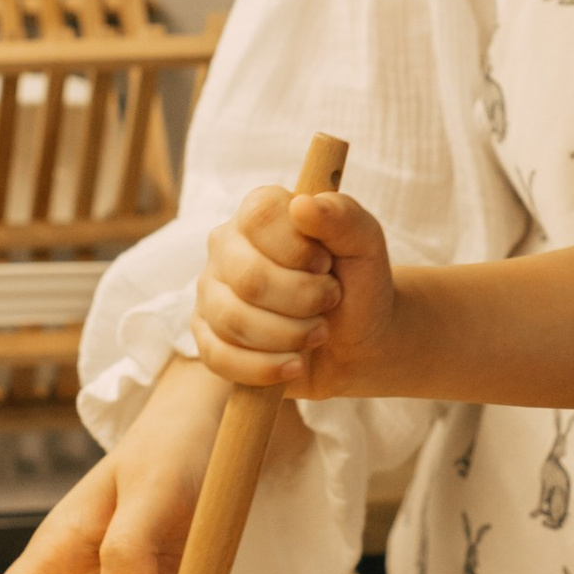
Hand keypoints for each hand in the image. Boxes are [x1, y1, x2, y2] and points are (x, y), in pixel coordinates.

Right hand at [195, 182, 397, 395]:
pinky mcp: (208, 337)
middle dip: (304, 300)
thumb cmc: (358, 284)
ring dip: (291, 336)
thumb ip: (341, 216)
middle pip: (249, 277)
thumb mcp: (365, 244)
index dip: (299, 249)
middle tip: (330, 301)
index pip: (260, 217)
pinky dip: (266, 368)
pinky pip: (220, 358)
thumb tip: (302, 205)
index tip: (326, 265)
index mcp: (259, 212)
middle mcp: (226, 246)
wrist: (358, 341)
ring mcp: (211, 292)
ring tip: (318, 333)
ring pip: (234, 320)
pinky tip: (295, 364)